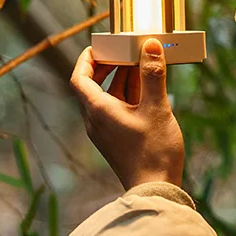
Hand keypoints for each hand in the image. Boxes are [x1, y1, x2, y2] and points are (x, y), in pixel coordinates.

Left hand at [70, 39, 183, 189]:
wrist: (156, 190)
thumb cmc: (153, 151)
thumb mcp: (156, 107)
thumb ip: (152, 74)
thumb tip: (149, 45)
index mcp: (98, 110)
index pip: (79, 77)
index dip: (86, 59)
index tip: (99, 46)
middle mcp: (96, 120)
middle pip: (92, 85)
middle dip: (108, 65)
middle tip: (124, 51)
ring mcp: (106, 131)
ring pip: (107, 97)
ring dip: (121, 80)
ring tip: (141, 65)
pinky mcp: (118, 139)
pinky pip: (116, 110)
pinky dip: (128, 95)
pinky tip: (147, 89)